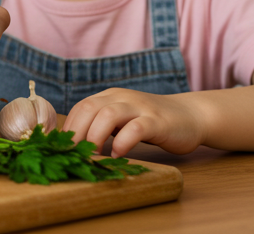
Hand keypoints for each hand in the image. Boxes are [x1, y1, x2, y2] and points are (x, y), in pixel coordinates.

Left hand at [62, 89, 204, 156]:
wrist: (192, 116)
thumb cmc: (152, 123)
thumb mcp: (123, 119)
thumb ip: (103, 125)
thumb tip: (75, 145)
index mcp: (110, 97)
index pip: (80, 108)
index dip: (68, 128)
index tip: (62, 148)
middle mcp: (122, 98)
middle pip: (89, 108)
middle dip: (76, 132)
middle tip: (73, 154)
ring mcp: (140, 107)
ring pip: (108, 114)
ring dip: (95, 136)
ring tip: (93, 155)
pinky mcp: (157, 121)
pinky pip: (135, 128)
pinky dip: (123, 142)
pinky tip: (119, 155)